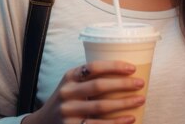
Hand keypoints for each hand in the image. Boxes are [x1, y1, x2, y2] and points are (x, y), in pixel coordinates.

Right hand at [22, 60, 145, 123]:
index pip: (93, 67)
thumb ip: (89, 79)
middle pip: (99, 86)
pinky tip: (130, 118)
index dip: (113, 66)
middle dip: (123, 84)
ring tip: (140, 100)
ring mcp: (69, 112)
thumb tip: (125, 73)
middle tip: (140, 84)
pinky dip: (116, 122)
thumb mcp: (71, 84)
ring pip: (101, 107)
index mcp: (69, 77)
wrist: (43, 123)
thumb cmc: (67, 100)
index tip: (132, 68)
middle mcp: (67, 93)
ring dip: (124, 103)